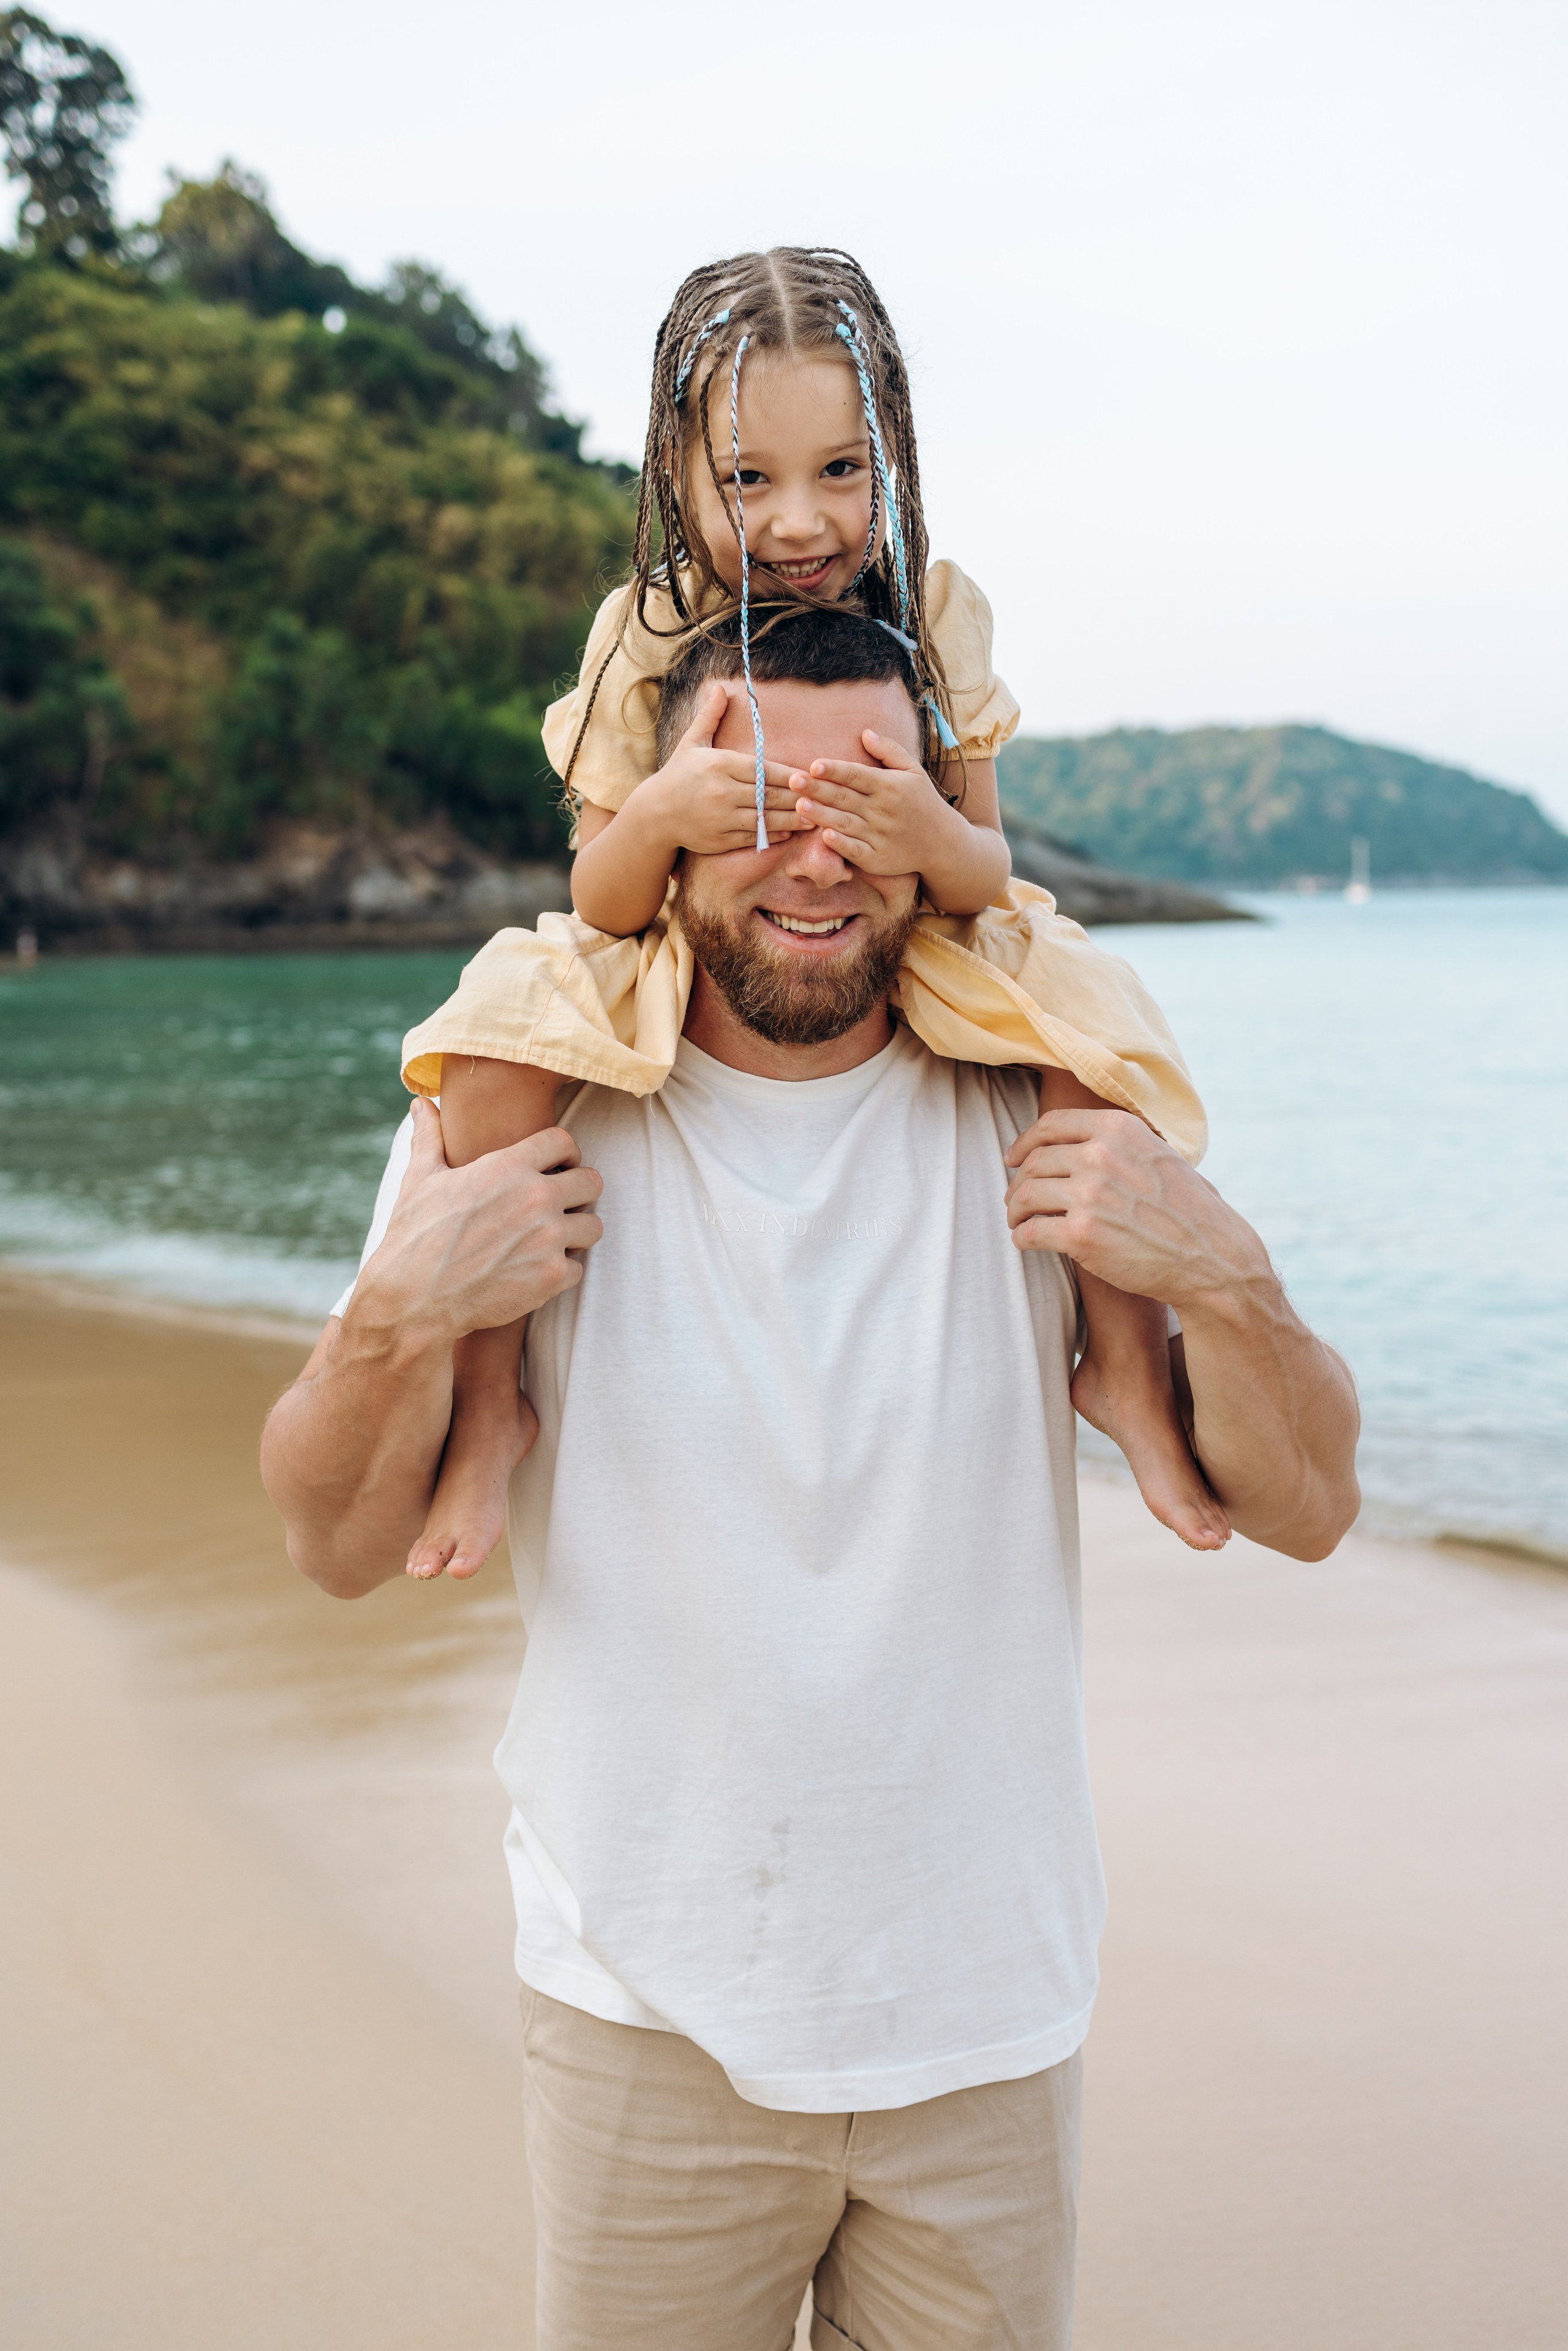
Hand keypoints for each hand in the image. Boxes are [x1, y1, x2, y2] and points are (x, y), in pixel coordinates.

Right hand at [353, 1098, 604, 1346]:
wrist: (413, 1300)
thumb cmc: (413, 1236)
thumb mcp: (419, 1179)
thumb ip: (429, 1137)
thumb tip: (421, 1102)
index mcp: (507, 1167)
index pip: (563, 1141)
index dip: (564, 1153)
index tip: (557, 1167)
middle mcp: (535, 1198)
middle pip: (592, 1182)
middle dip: (579, 1193)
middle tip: (560, 1206)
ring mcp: (547, 1238)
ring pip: (594, 1226)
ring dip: (576, 1233)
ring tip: (550, 1240)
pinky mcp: (551, 1277)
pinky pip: (578, 1269)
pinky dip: (560, 1273)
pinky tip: (534, 1272)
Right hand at [636, 681, 813, 855]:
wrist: (654, 813)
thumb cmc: (678, 775)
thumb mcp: (692, 743)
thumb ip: (710, 717)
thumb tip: (720, 688)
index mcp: (720, 765)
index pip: (764, 770)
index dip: (790, 775)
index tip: (809, 776)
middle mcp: (722, 792)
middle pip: (770, 795)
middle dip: (798, 797)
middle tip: (822, 797)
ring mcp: (722, 818)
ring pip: (766, 819)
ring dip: (793, 818)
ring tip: (815, 816)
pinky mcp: (721, 839)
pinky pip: (754, 837)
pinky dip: (774, 834)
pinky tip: (790, 831)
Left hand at [790, 728, 960, 875]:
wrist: (942, 843)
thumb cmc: (922, 802)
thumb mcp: (913, 771)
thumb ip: (889, 751)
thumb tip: (865, 732)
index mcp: (889, 786)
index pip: (857, 775)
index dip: (835, 770)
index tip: (814, 764)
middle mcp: (884, 810)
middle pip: (845, 797)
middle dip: (818, 789)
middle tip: (792, 780)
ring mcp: (880, 836)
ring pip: (845, 823)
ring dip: (822, 815)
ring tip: (799, 805)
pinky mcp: (877, 858)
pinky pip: (855, 850)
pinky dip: (841, 844)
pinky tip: (824, 836)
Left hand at [1002, 1106, 1273, 1309]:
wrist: (1212, 1258)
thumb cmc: (1188, 1211)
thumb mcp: (1158, 1155)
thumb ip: (1119, 1143)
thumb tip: (1075, 1142)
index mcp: (1118, 1128)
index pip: (1051, 1125)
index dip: (1025, 1142)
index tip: (1012, 1158)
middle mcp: (1100, 1155)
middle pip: (1034, 1162)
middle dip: (1018, 1182)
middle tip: (1016, 1200)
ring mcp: (1089, 1195)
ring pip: (1025, 1196)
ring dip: (1015, 1211)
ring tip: (1018, 1221)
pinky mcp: (1081, 1235)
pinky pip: (1031, 1232)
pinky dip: (1022, 1238)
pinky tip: (1027, 1241)